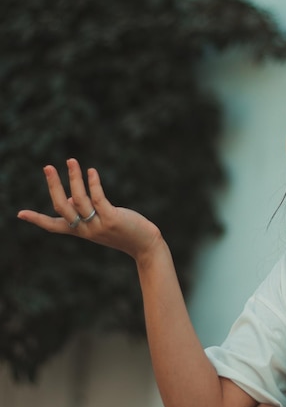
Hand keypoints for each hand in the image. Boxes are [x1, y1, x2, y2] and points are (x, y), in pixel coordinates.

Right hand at [17, 159, 161, 260]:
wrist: (145, 246)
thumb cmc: (123, 231)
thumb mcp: (100, 223)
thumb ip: (84, 213)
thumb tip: (69, 198)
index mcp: (81, 231)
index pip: (54, 226)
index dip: (37, 219)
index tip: (20, 214)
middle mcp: (86, 230)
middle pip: (62, 207)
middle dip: (54, 186)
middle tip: (48, 167)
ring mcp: (98, 225)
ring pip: (79, 200)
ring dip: (74, 178)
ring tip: (71, 161)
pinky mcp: (112, 219)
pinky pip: (98, 199)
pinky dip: (93, 183)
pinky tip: (91, 171)